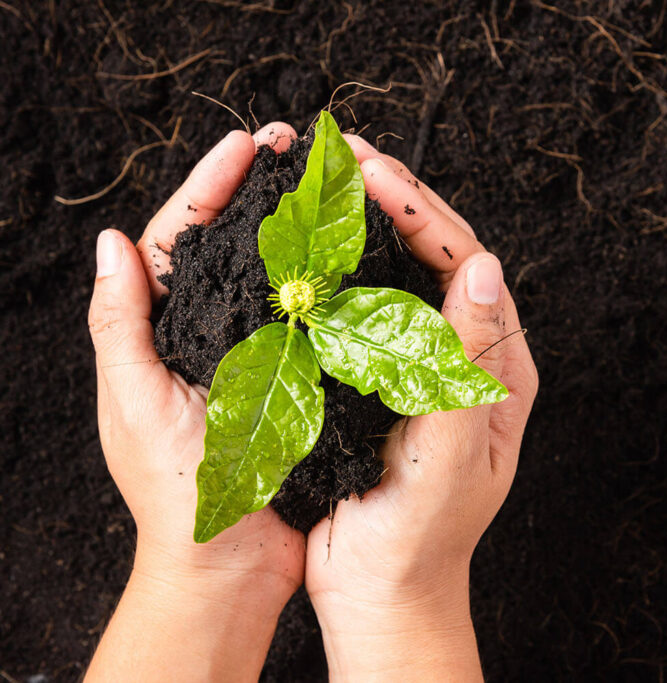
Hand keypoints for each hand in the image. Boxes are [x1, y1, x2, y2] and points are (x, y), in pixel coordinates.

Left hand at [86, 124, 304, 681]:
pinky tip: (357, 254)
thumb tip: (109, 244)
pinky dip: (331, 283)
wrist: (231, 561)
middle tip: (296, 149)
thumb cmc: (175, 491)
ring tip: (330, 185)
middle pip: (234, 245)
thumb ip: (120, 326)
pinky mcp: (299, 380)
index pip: (183, 240)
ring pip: (279, 275)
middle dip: (261, 191)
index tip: (248, 145)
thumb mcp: (135, 404)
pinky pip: (314, 320)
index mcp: (166, 332)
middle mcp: (213, 334)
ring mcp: (259, 354)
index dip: (212, 186)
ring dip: (300, 227)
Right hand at [305, 137, 538, 680]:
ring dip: (370, 228)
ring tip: (331, 182)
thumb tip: (482, 266)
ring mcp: (425, 367)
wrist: (379, 590)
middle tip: (347, 154)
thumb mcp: (450, 449)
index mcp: (500, 369)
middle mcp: (468, 359)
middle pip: (437, 260)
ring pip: (401, 279)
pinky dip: (343, 273)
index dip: (424, 213)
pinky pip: (367, 313)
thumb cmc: (421, 535)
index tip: (375, 172)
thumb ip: (465, 362)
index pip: (468, 267)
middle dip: (397, 203)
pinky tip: (314, 247)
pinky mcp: (384, 382)